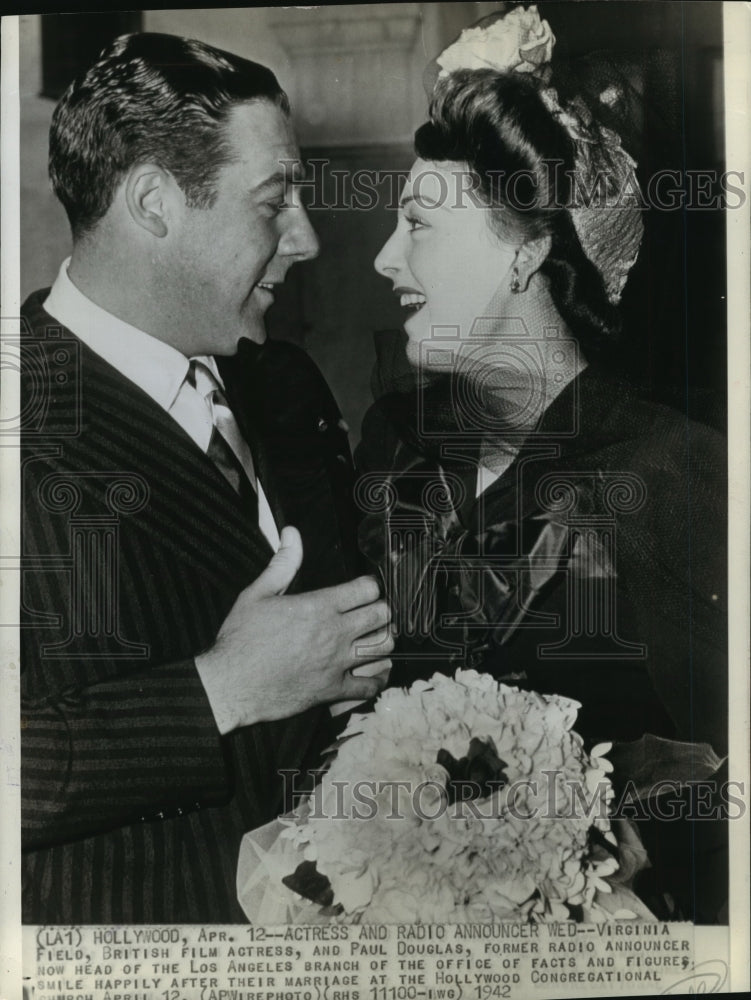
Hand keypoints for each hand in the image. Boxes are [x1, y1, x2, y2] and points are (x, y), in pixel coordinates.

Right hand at [196, 526, 392, 733]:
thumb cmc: (241, 639)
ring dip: (383, 640)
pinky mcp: (333, 690)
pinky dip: (376, 678)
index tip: (364, 589)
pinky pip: (369, 686)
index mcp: (319, 606)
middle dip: (381, 610)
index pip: (367, 588)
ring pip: (383, 647)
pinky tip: (372, 672)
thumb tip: (291, 534)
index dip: (370, 585)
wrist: (231, 684)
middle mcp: (334, 633)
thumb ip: (282, 564)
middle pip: (381, 615)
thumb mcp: (257, 594)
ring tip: (374, 638)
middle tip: (373, 612)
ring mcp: (336, 663)